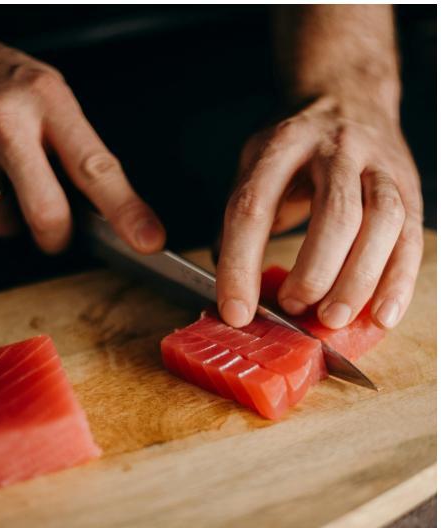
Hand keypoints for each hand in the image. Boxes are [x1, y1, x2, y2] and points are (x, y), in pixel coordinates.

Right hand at [0, 28, 164, 253]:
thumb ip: (78, 151)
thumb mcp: (52, 99)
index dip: (125, 211)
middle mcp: (8, 120)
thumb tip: (111, 213)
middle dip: (58, 237)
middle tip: (60, 231)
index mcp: (49, 101)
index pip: (96, 169)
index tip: (147, 239)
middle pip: (48, 212)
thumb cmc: (7, 81)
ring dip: (15, 218)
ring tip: (12, 180)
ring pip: (6, 221)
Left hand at [216, 95, 422, 329]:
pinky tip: (381, 315)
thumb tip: (232, 291)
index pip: (256, 205)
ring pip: (382, 221)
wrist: (349, 95)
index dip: (242, 263)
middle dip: (315, 272)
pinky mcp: (408, 186)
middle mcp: (337, 148)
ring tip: (332, 319)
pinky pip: (410, 238)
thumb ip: (241, 222)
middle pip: (336, 212)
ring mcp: (379, 165)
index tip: (236, 311)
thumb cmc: (295, 147)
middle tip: (294, 308)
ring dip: (359, 279)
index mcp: (284, 143)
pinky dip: (398, 282)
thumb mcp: (256, 166)